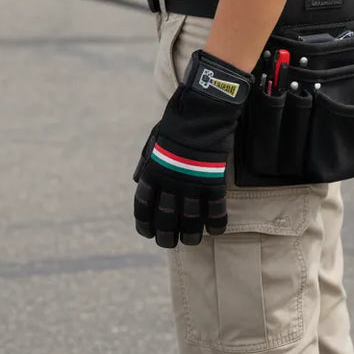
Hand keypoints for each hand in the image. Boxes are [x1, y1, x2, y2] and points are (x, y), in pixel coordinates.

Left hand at [133, 50, 251, 247]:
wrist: (201, 111)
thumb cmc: (176, 123)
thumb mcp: (153, 141)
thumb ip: (145, 164)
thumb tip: (138, 181)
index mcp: (152, 173)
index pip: (143, 209)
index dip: (145, 226)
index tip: (149, 233)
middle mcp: (169, 184)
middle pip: (166, 222)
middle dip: (167, 237)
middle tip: (171, 242)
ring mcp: (192, 185)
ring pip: (191, 223)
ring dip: (192, 235)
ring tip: (193, 239)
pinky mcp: (213, 183)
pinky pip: (215, 212)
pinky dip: (216, 224)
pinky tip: (216, 229)